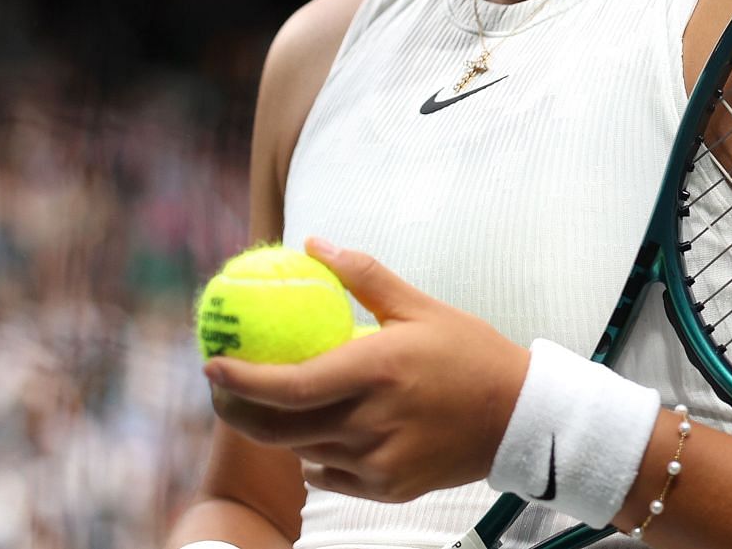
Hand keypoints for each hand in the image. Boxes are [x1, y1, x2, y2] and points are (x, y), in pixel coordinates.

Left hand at [204, 237, 531, 503]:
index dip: (241, 381)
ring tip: (273, 405)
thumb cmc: (470, 353)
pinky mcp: (386, 488)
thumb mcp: (421, 307)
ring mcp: (378, 461)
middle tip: (223, 390)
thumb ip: (363, 276)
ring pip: (301, 451)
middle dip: (237, 411)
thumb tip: (313, 243)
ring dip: (278, 430)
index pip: (288, 386)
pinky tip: (320, 434)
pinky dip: (314, 455)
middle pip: (278, 429)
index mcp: (377, 370)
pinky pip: (328, 475)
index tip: (212, 365)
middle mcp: (371, 421)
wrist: (519, 415)